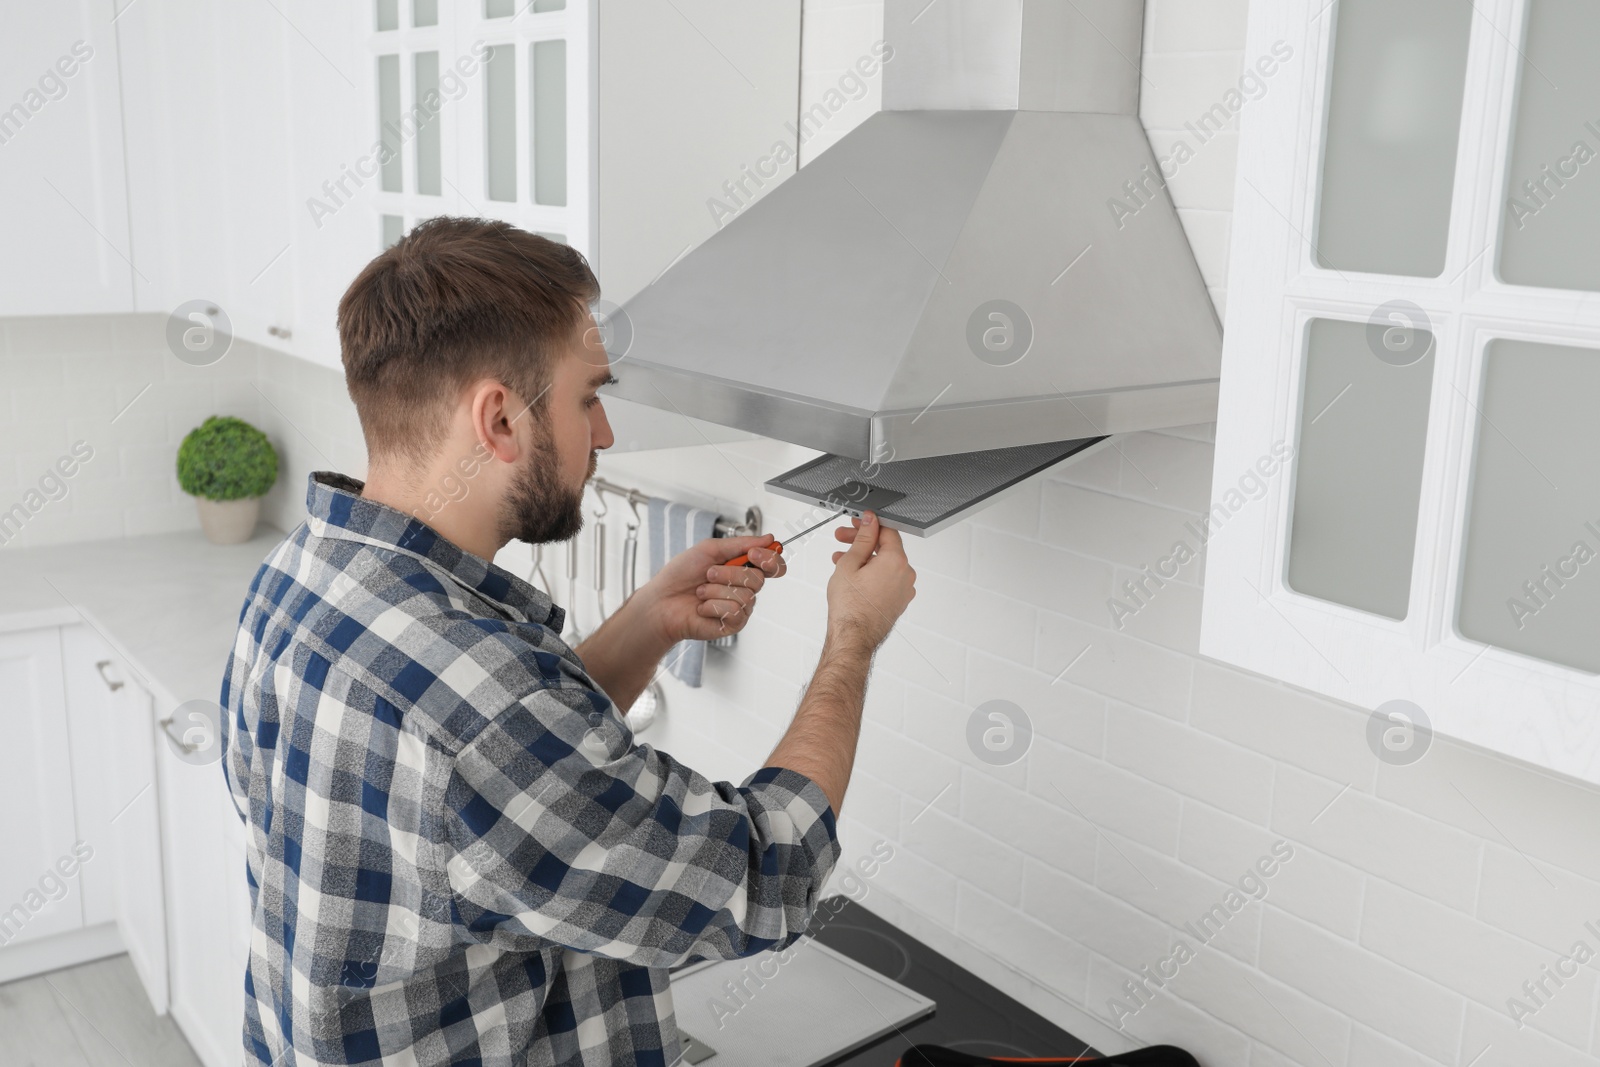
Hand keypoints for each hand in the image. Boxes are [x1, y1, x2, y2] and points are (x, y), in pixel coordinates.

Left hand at [640, 534, 787, 642]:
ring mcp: (741, 608)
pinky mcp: (733, 624)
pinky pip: (735, 611)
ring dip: (716, 590)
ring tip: (701, 592)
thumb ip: (741, 544)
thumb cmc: (681, 574)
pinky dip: (713, 606)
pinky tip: (702, 608)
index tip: (753, 554)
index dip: (770, 559)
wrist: (662, 600)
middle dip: (729, 573)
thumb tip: (768, 539)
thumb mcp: (710, 550)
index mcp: (743, 568)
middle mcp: (745, 588)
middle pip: (759, 579)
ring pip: (745, 596)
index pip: (773, 566)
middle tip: (708, 574)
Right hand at [826, 511, 914, 649]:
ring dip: (863, 559)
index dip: (869, 525)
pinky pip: (886, 580)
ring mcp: (904, 590)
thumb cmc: (850, 606)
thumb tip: (870, 522)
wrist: (853, 637)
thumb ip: (863, 539)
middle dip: (862, 541)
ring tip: (840, 559)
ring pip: (884, 565)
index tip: (857, 523)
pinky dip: (871, 574)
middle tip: (842, 538)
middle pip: (885, 548)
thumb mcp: (850, 563)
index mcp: (897, 561)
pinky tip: (852, 575)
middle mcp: (905, 575)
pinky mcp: (898, 601)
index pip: (887, 532)